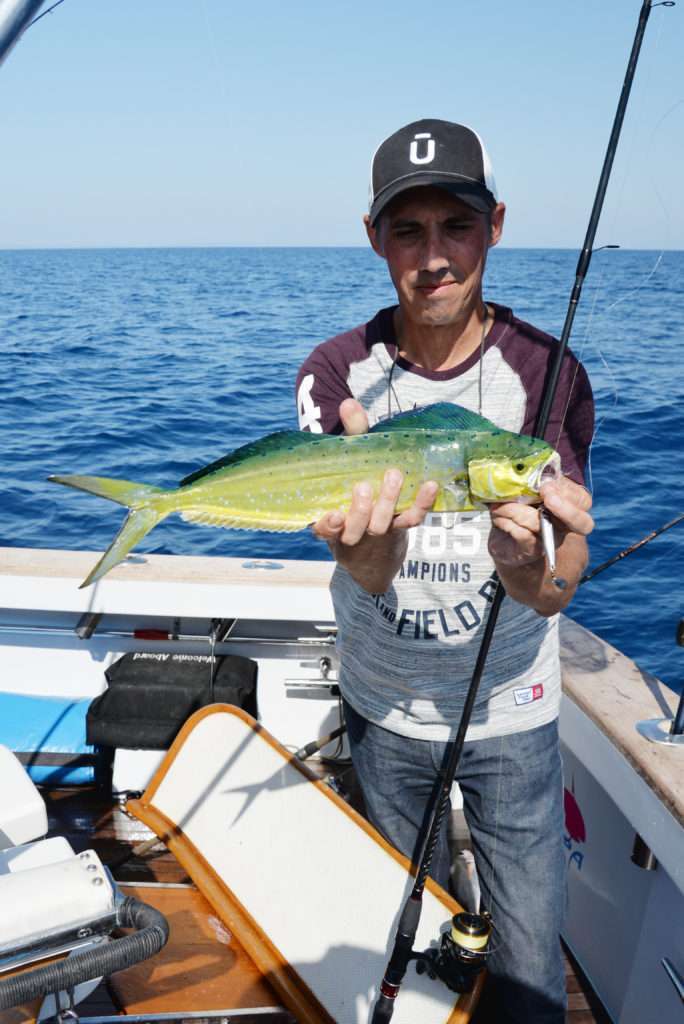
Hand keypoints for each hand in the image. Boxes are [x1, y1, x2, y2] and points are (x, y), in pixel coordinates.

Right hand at [312, 399, 437, 545]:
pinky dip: (422, 504)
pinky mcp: (402, 524)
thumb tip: (348, 404)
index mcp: (332, 518)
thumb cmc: (358, 481)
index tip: (335, 516)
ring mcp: (378, 530)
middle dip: (360, 510)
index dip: (328, 526)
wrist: (383, 514)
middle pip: (354, 528)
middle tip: (363, 487)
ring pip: (381, 526)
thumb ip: (352, 433)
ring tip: (393, 476)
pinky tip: (430, 485)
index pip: (325, 528)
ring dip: (387, 502)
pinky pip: (412, 518)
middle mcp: (353, 529)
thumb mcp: (351, 457)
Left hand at [488, 477, 593, 568]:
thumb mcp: (526, 486)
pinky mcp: (532, 550)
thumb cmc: (517, 504)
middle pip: (583, 523)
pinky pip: (523, 534)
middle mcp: (565, 524)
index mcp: (569, 504)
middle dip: (566, 509)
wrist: (502, 535)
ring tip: (499, 505)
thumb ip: (532, 478)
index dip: (568, 492)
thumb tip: (525, 471)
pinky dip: (506, 521)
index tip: (546, 485)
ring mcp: (550, 539)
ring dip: (515, 510)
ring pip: (542, 524)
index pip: (582, 500)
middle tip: (546, 495)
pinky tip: (497, 516)